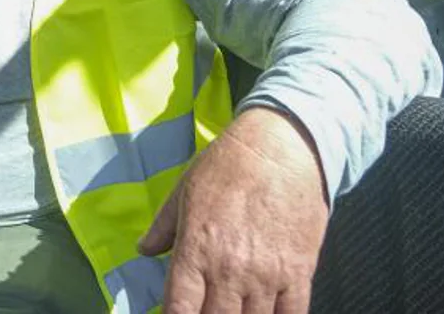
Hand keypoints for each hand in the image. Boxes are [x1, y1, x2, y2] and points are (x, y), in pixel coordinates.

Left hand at [138, 106, 328, 313]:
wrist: (281, 147)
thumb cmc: (229, 164)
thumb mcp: (184, 191)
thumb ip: (164, 227)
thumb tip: (144, 249)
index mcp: (196, 249)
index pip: (179, 308)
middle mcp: (229, 269)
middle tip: (206, 308)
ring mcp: (266, 275)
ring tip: (234, 308)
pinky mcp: (299, 272)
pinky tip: (267, 313)